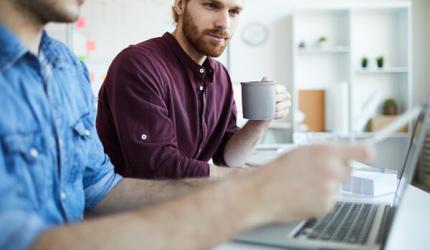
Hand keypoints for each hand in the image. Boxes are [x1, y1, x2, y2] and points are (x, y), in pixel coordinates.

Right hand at [257, 143, 374, 222]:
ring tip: (303, 186)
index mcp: (325, 151)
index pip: (361, 151)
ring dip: (325, 187)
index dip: (367, 153)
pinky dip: (319, 199)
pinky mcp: (327, 204)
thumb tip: (340, 155)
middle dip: (336, 172)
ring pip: (337, 187)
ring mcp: (331, 188)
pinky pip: (329, 200)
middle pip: (347, 170)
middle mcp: (332, 168)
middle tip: (315, 174)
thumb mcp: (301, 152)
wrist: (263, 192)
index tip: (371, 154)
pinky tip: (303, 195)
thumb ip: (324, 152)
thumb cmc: (277, 171)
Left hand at [261, 76, 290, 119]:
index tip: (269, 93)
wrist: (261, 111)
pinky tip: (272, 114)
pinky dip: (277, 114)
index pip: (281, 89)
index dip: (275, 91)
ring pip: (282, 106)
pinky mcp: (285, 112)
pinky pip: (282, 113)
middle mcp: (286, 96)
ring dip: (275, 108)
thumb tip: (266, 76)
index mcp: (282, 89)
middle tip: (267, 101)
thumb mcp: (262, 90)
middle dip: (274, 99)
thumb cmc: (262, 98)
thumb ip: (264, 83)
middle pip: (282, 97)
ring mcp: (287, 104)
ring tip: (268, 108)